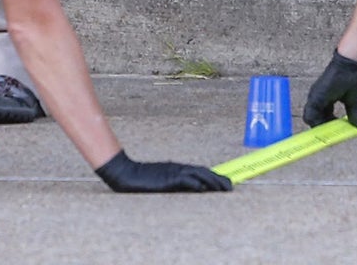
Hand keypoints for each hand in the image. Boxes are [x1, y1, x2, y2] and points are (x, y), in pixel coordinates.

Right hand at [94, 151, 231, 193]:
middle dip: (218, 179)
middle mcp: (178, 169)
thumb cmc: (143, 178)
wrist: (126, 173)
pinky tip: (202, 187)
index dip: (215, 176)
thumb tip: (194, 187)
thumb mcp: (163, 179)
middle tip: (231, 186)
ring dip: (211, 181)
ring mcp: (172, 173)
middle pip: (203, 171)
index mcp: (178, 169)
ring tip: (223, 188)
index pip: (201, 171)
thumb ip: (177, 181)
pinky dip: (194, 183)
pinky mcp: (166, 179)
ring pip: (197, 175)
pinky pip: (183, 180)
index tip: (227, 183)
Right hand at [304, 49, 356, 131]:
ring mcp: (317, 92)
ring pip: (316, 112)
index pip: (311, 118)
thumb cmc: (350, 76)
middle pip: (312, 117)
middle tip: (336, 131)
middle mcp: (315, 95)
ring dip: (325, 119)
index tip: (332, 135)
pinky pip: (320, 106)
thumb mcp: (354, 99)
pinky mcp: (322, 90)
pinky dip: (327, 113)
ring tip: (339, 124)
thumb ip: (355, 116)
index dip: (320, 129)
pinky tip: (338, 116)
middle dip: (322, 125)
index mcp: (319, 98)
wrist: (350, 59)